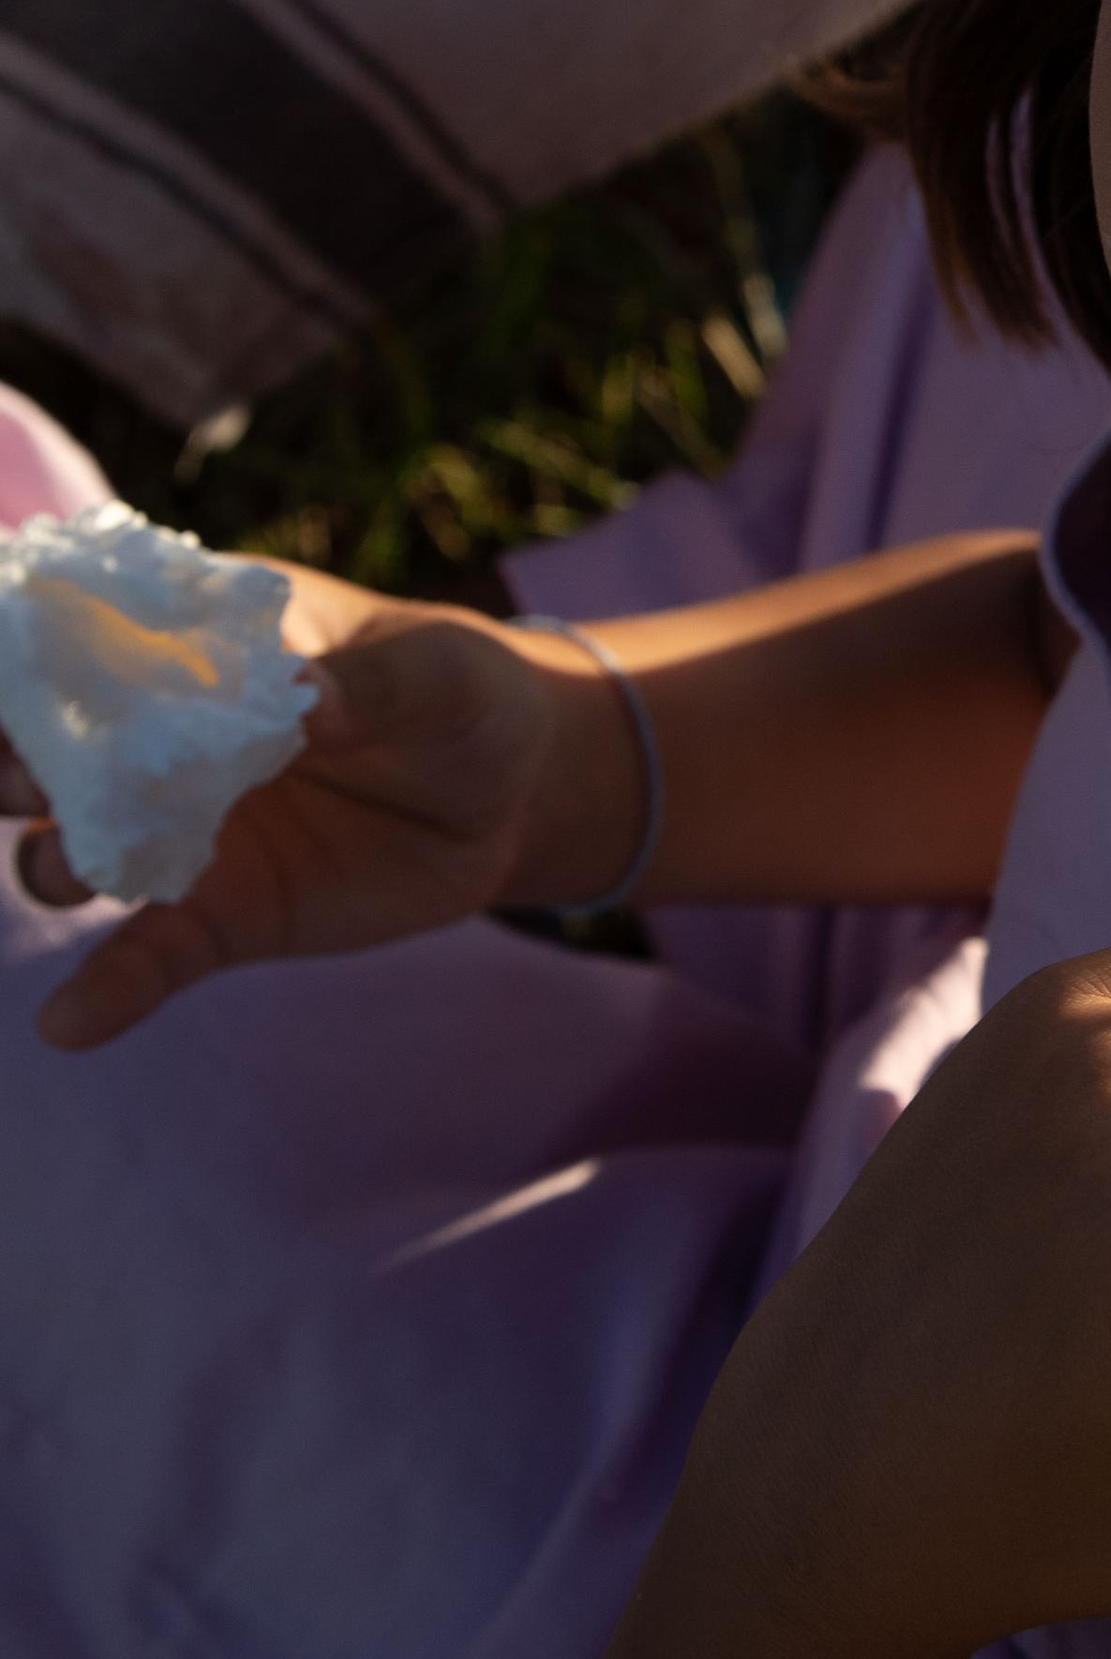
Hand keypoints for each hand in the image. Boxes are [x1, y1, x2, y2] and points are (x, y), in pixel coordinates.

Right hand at [3, 570, 642, 1050]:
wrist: (512, 797)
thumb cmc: (465, 696)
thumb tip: (308, 704)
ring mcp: (181, 827)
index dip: (37, 653)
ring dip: (56, 861)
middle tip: (21, 775)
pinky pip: (144, 954)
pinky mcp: (214, 914)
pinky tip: (69, 1023)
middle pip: (53, 748)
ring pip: (78, 850)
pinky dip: (105, 989)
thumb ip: (373, 685)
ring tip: (70, 873)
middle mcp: (162, 735)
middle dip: (18, 759)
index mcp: (201, 642)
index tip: (14, 673)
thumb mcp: (441, 674)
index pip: (91, 635)